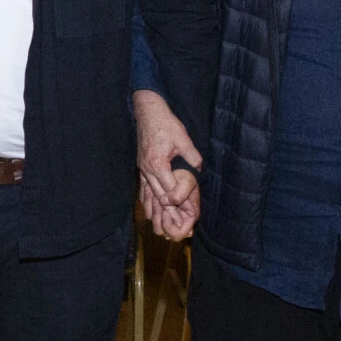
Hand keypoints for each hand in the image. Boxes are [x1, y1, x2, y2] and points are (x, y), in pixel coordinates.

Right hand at [132, 89, 200, 239]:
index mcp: (157, 163)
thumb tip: (199, 169)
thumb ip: (192, 156)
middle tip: (176, 228)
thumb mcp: (183, 138)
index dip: (177, 203)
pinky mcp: (141, 167)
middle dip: (167, 213)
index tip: (184, 216)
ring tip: (162, 228)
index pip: (168, 189)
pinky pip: (143, 190)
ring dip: (156, 212)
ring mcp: (142, 169)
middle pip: (158, 196)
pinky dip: (147, 202)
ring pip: (148, 195)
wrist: (147, 111)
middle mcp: (147, 169)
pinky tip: (150, 213)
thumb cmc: (165, 123)